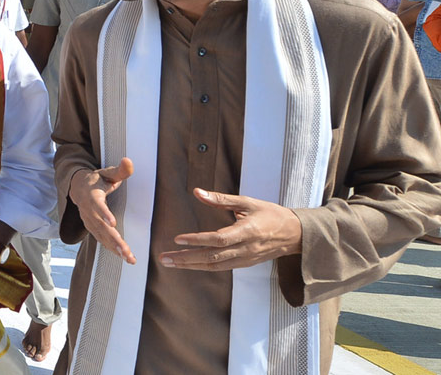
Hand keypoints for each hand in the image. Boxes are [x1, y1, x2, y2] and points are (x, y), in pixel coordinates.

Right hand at [68, 158, 135, 263]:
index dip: (103, 213)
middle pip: (100, 226)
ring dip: (114, 248)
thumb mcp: (107, 173)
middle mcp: (87, 210)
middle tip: (126, 252)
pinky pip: (101, 240)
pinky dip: (111, 249)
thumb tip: (129, 161)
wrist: (77, 187)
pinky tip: (123, 257)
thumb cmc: (96, 180)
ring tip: (128, 258)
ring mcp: (88, 221)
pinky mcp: (91, 227)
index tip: (112, 223)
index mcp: (91, 195)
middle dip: (114, 240)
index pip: (96, 205)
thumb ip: (119, 170)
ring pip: (101, 236)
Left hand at [158, 188, 301, 270]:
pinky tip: (188, 264)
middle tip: (164, 258)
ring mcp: (245, 259)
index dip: (197, 240)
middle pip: (212, 258)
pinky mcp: (244, 264)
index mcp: (247, 232)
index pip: (218, 239)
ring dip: (190, 265)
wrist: (294, 235)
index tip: (177, 239)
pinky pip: (221, 268)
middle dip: (186, 259)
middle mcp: (245, 249)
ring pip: (214, 266)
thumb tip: (198, 192)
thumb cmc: (270, 214)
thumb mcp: (247, 202)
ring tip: (170, 263)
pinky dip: (203, 267)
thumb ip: (221, 199)